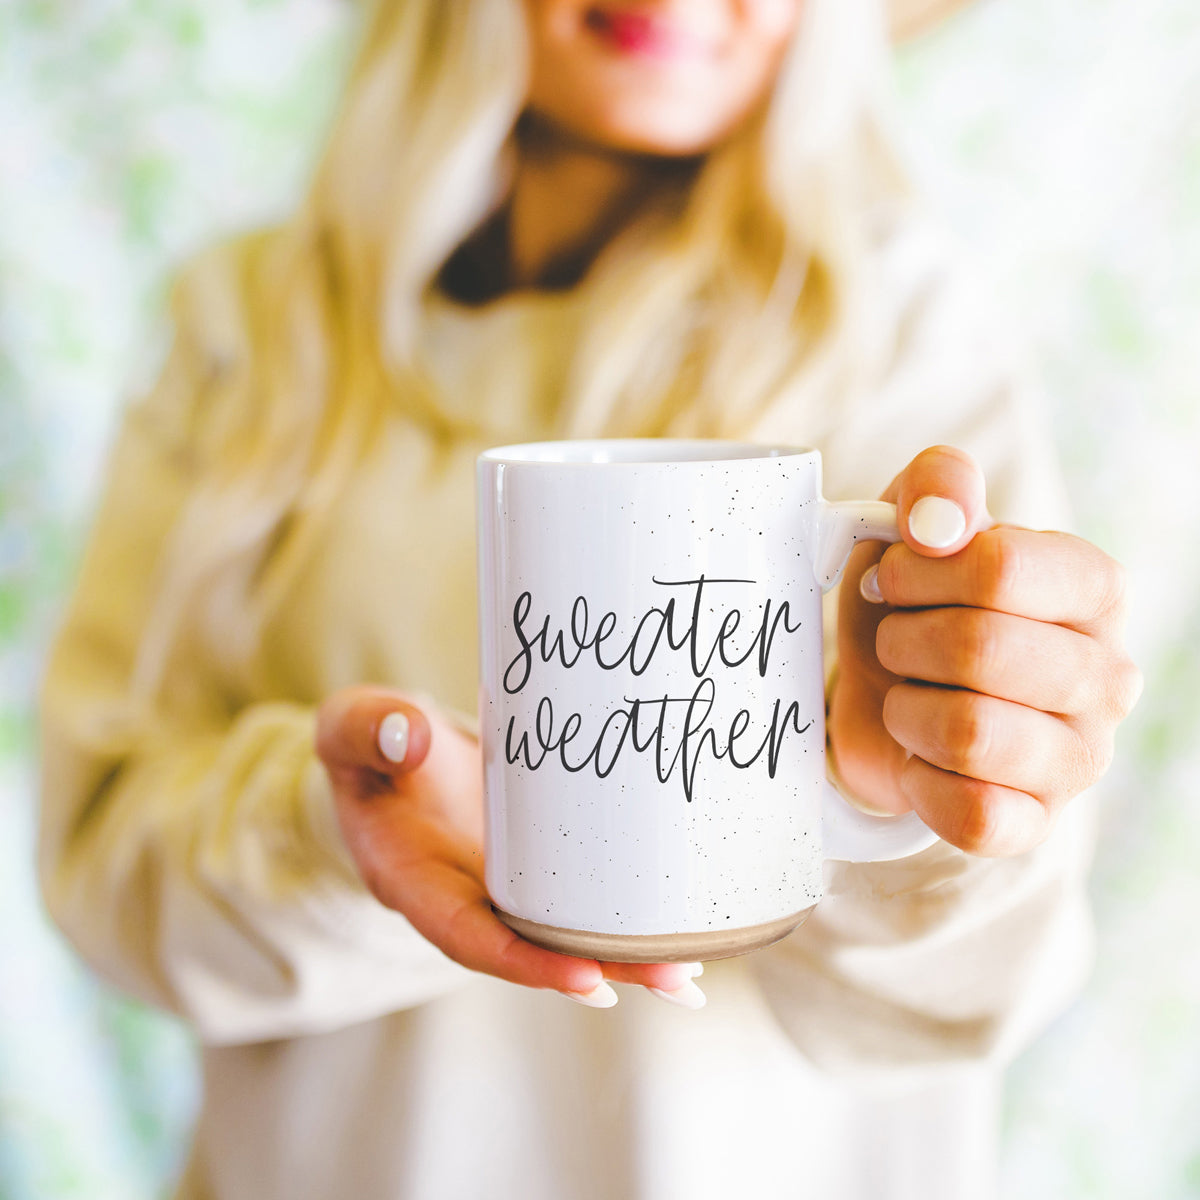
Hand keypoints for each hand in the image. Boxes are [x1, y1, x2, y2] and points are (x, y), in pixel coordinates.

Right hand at [315, 686, 704, 1007]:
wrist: (389, 755)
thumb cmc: (368, 746)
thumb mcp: (351, 729)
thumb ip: (367, 731)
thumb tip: (407, 736)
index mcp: (412, 879)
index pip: (467, 935)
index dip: (524, 961)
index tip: (586, 978)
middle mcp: (461, 897)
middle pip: (531, 949)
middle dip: (603, 968)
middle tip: (674, 974)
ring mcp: (501, 887)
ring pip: (562, 934)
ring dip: (626, 958)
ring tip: (688, 969)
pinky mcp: (533, 867)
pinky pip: (575, 901)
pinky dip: (621, 922)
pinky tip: (677, 933)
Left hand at [828, 446, 1141, 855]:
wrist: (881, 696)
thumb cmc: (911, 604)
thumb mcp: (912, 527)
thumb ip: (934, 487)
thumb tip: (939, 519)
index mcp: (1091, 587)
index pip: (999, 566)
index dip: (917, 571)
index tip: (892, 579)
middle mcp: (1106, 674)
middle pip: (979, 649)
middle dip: (903, 641)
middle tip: (894, 642)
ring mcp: (1080, 757)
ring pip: (971, 734)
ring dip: (906, 709)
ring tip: (908, 697)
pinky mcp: (1037, 822)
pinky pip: (970, 814)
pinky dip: (918, 782)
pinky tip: (919, 758)